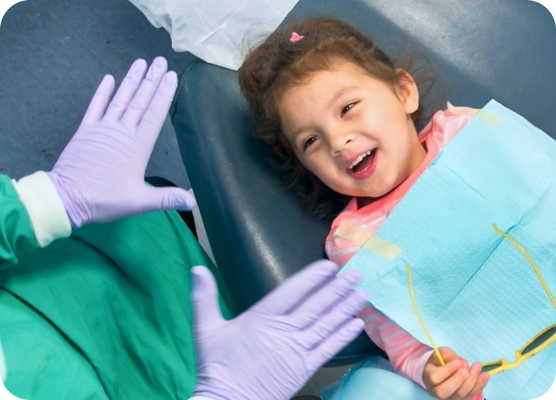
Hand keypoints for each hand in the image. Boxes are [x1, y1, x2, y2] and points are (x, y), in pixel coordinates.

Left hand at [47, 57, 194, 227]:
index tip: (171, 76)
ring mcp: (102, 129)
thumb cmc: (105, 200)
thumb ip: (166, 199)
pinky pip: (95, 107)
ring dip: (131, 80)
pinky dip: (102, 93)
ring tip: (141, 63)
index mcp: (137, 146)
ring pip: (120, 99)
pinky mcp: (86, 131)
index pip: (154, 114)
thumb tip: (192, 202)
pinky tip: (108, 78)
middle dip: (151, 80)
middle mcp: (121, 132)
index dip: (163, 94)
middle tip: (160, 61)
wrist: (66, 199)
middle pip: (140, 101)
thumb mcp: (139, 202)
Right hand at [191, 260, 367, 399]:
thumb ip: (203, 297)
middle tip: (356, 273)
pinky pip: (328, 349)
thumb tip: (196, 268)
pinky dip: (343, 335)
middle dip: (337, 288)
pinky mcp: (303, 369)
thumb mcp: (205, 329)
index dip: (312, 278)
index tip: (329, 267)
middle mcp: (283, 331)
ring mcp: (296, 350)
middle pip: (315, 305)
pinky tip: (356, 324)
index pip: (292, 291)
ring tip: (362, 293)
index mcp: (261, 317)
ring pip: (325, 324)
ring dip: (345, 308)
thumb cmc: (215, 367)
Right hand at [423, 347, 489, 399]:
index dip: (447, 371)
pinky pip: (470, 395)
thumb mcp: (442, 353)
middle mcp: (435, 390)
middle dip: (458, 380)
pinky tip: (485, 375)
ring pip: (460, 395)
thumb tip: (464, 363)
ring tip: (477, 367)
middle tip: (467, 369)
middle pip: (444, 392)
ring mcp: (448, 397)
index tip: (458, 362)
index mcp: (428, 376)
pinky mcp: (460, 399)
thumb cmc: (440, 360)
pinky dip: (479, 385)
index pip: (435, 378)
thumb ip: (450, 356)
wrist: (442, 368)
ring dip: (471, 381)